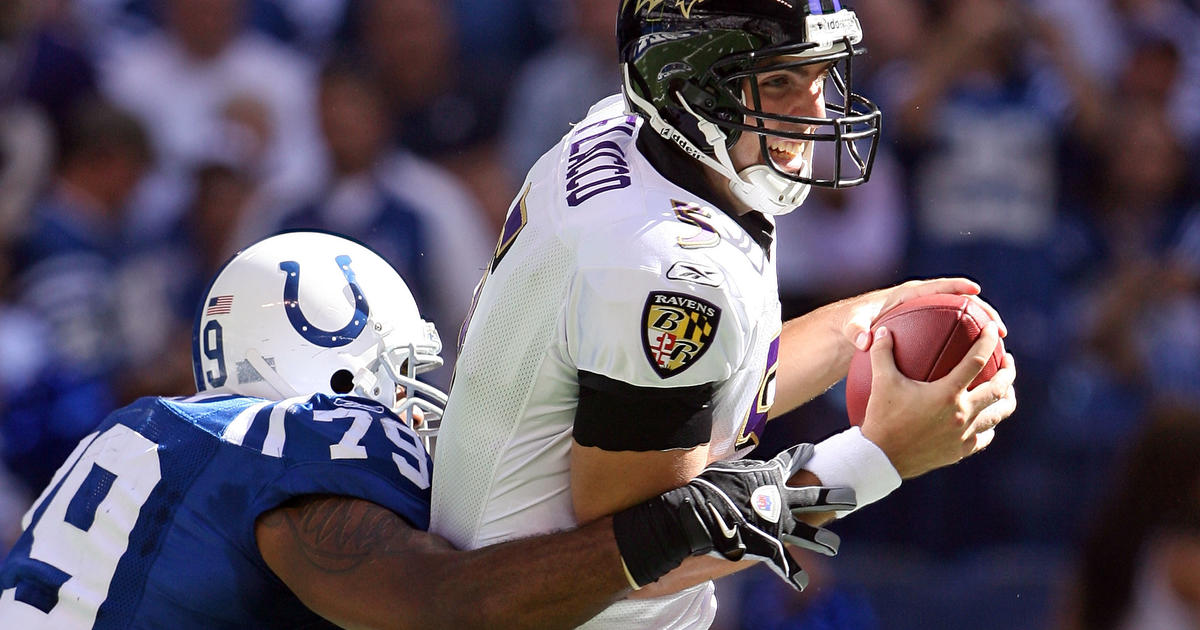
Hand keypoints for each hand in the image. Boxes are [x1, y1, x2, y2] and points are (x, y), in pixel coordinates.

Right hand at [612, 445, 854, 589]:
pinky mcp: (770, 547)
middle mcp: (782, 501)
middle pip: (815, 498)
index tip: (811, 449)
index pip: (791, 461)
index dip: (801, 454)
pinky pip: (785, 565)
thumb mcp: (726, 467)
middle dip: (835, 497)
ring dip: (823, 541)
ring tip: (834, 546)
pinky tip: (802, 583)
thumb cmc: (708, 487)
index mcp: (770, 477)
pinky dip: (793, 575)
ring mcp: (778, 525)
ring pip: (809, 534)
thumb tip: (744, 462)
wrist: (699, 513)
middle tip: (852, 497)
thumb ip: (743, 467)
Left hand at [843, 278, 1006, 351]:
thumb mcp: (852, 326)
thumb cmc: (853, 323)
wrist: (853, 329)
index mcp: (908, 294)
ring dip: (982, 330)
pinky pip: (954, 335)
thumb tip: (866, 341)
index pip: (937, 286)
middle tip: (999, 329)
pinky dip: (968, 346)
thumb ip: (856, 330)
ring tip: (1001, 348)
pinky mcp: (930, 329)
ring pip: (962, 319)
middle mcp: (923, 301)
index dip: (957, 286)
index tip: (975, 290)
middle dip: (982, 311)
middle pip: (960, 302)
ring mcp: (929, 315)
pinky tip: (980, 366)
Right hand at [859, 323, 1017, 478]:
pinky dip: (988, 425)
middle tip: (1007, 361)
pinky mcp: (961, 450)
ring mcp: (964, 434)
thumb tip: (884, 330)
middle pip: (999, 389)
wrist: (882, 458)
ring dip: (1006, 399)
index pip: (976, 360)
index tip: (993, 330)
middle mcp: (962, 413)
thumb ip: (882, 352)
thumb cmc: (882, 417)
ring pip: (998, 414)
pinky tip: (984, 419)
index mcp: (947, 393)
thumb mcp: (881, 381)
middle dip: (1008, 372)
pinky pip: (985, 436)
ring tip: (1005, 390)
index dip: (988, 341)